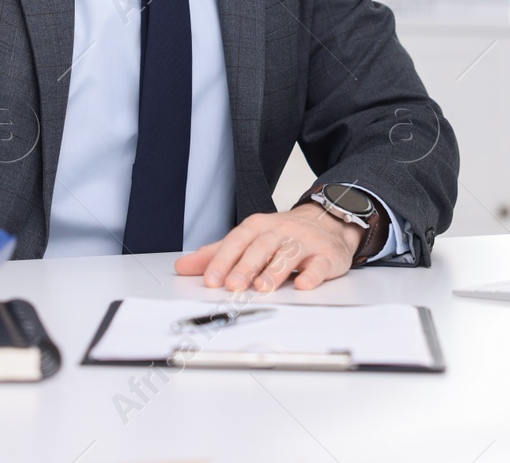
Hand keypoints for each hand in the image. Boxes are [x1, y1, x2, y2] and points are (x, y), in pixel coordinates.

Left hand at [173, 204, 362, 292]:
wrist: (327, 222)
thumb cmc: (282, 234)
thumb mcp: (248, 239)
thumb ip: (217, 254)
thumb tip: (183, 267)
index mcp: (257, 227)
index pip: (236, 241)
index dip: (222, 260)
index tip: (210, 280)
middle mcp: (280, 232)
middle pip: (260, 247)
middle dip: (245, 267)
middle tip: (232, 286)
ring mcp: (304, 243)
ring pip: (288, 255)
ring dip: (274, 271)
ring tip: (262, 287)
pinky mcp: (326, 256)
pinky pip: (319, 264)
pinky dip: (312, 274)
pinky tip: (303, 284)